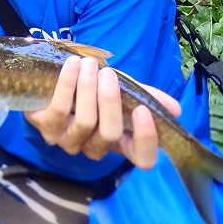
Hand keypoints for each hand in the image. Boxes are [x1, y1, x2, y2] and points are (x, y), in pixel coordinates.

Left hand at [25, 56, 179, 170]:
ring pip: (85, 122)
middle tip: (108, 75)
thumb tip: (176, 109)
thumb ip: (147, 97)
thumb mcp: (123, 90)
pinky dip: (67, 84)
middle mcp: (95, 147)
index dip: (146, 139)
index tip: (144, 110)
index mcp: (120, 142)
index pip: (141, 158)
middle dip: (110, 101)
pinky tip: (72, 66)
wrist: (52, 80)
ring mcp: (69, 141)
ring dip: (87, 89)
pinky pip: (59, 110)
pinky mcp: (46, 129)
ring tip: (89, 65)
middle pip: (109, 134)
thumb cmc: (93, 89)